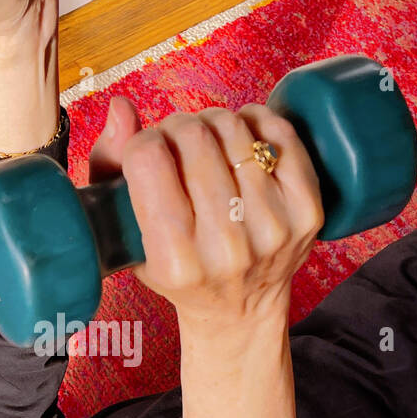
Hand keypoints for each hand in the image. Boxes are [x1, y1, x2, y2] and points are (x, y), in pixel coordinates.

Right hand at [90, 101, 323, 332]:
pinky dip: (256, 120)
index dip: (143, 142)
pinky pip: (280, 134)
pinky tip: (242, 135)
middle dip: (178, 127)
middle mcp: (227, 248)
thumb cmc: (175, 268)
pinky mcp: (307, 212)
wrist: (240, 310)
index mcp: (175, 260)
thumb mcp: (125, 235)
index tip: (147, 152)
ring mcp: (273, 229)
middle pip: (194, 137)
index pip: (148, 157)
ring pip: (235, 129)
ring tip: (207, 142)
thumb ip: (109, 166)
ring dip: (214, 122)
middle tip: (177, 143)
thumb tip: (122, 107)